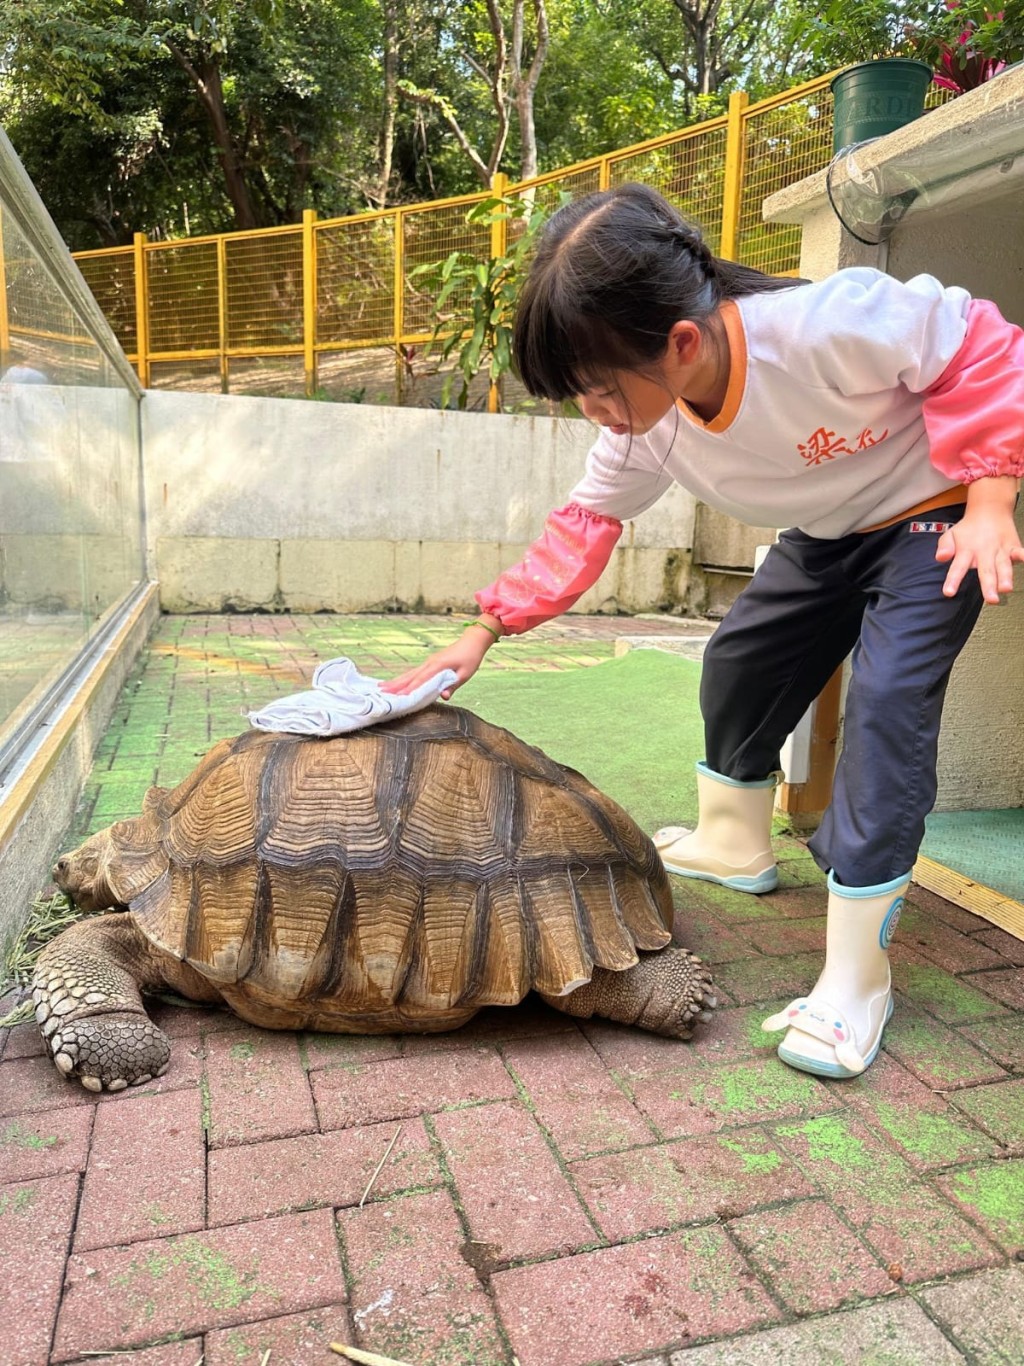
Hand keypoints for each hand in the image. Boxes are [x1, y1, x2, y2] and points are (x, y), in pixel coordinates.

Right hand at [380, 622, 499, 697]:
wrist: (472, 641)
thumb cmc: (470, 658)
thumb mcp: (466, 674)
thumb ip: (453, 685)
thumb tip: (443, 696)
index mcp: (438, 665)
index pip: (421, 680)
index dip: (410, 689)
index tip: (399, 697)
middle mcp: (430, 662)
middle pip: (410, 676)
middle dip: (396, 685)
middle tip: (381, 692)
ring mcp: (428, 662)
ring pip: (409, 673)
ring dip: (396, 681)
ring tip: (382, 687)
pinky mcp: (430, 663)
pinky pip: (414, 672)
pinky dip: (404, 678)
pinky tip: (397, 682)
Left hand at [936, 476, 1022, 603]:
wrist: (989, 509)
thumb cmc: (968, 529)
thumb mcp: (951, 535)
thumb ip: (945, 547)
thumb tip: (940, 557)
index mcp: (966, 551)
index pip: (958, 567)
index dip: (953, 580)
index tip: (949, 592)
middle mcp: (984, 551)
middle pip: (986, 570)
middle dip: (988, 585)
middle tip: (991, 600)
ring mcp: (1000, 549)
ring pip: (1004, 565)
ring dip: (1006, 577)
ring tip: (1006, 588)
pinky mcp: (1013, 546)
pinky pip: (1019, 552)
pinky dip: (1023, 556)